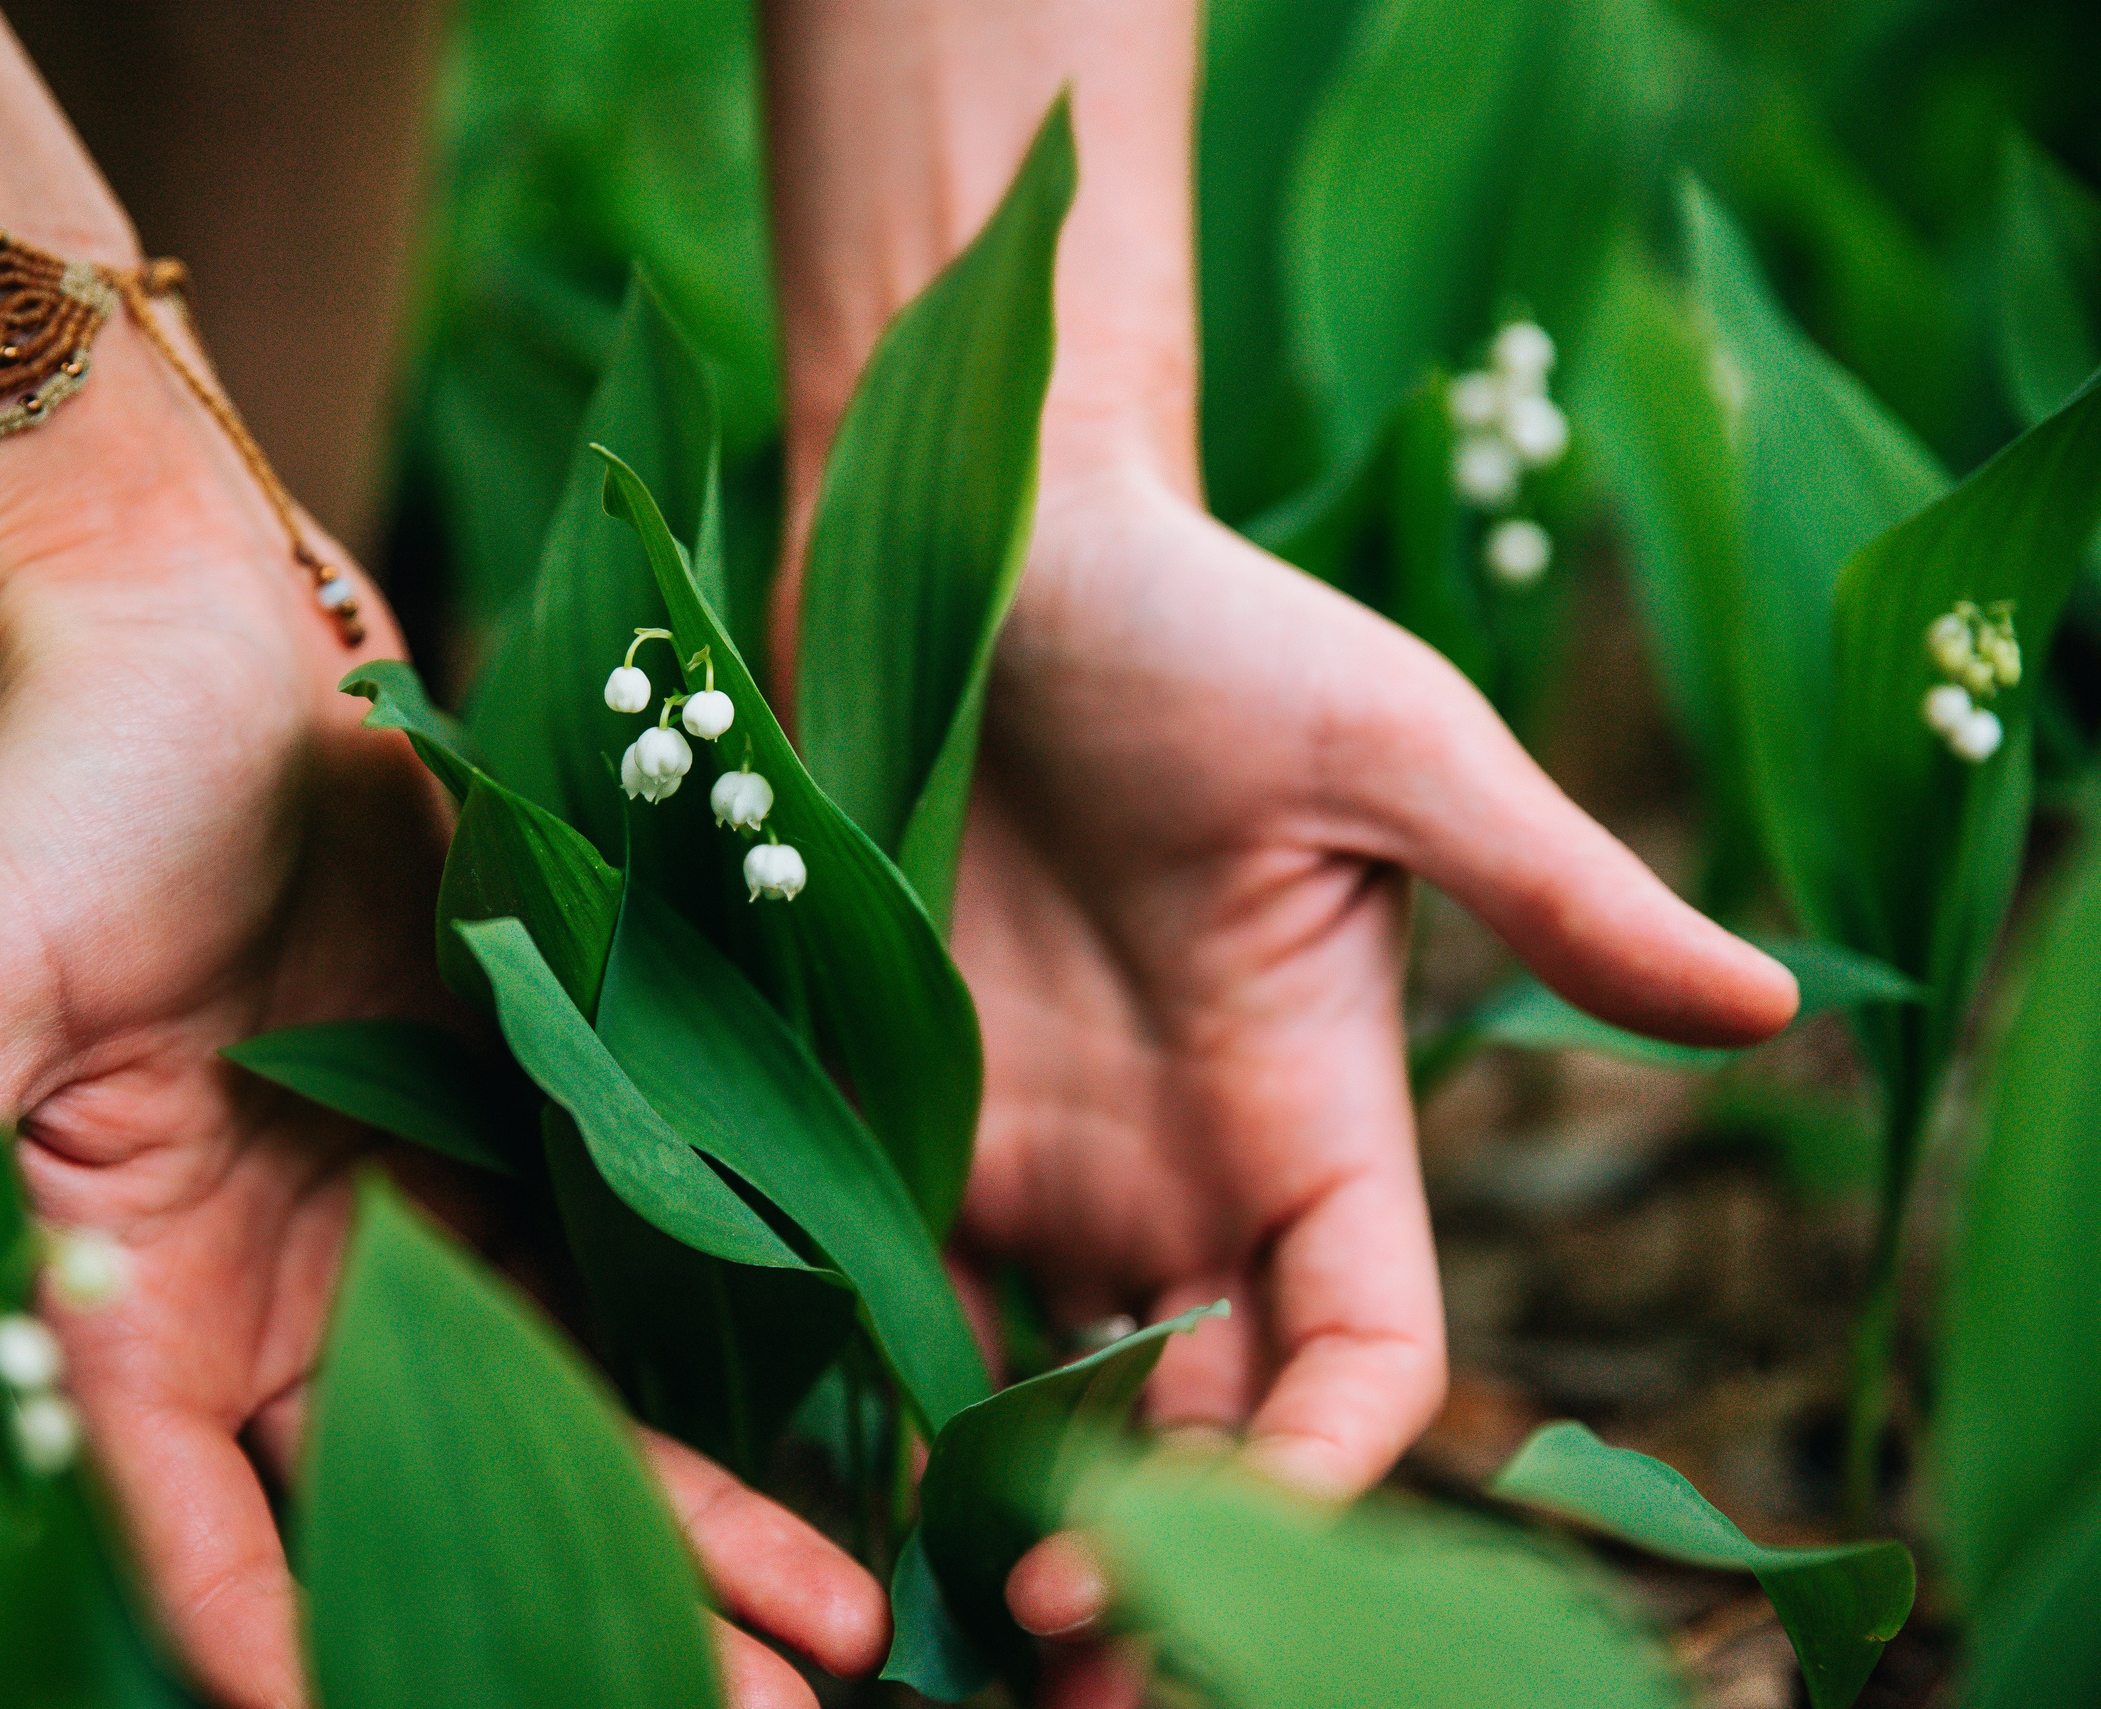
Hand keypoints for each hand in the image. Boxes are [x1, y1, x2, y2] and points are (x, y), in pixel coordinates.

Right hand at [0, 315, 885, 1708]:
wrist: (200, 651)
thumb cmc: (44, 807)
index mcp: (128, 1307)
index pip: (200, 1530)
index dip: (275, 1642)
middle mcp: (279, 1304)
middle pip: (419, 1509)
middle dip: (567, 1625)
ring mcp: (408, 1230)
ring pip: (553, 1422)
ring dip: (688, 1534)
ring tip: (827, 1645)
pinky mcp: (514, 1139)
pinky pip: (623, 1288)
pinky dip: (716, 1377)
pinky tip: (824, 1458)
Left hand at [947, 464, 1796, 1679]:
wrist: (989, 547)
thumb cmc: (1206, 625)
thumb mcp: (1390, 750)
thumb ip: (1551, 892)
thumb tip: (1770, 1003)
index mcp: (1318, 1119)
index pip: (1358, 1355)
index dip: (1318, 1475)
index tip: (1217, 1556)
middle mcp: (1187, 1176)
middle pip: (1205, 1427)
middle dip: (1161, 1560)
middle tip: (1068, 1679)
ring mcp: (1044, 1162)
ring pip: (1055, 1403)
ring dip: (1017, 1522)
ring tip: (952, 1644)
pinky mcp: (906, 1122)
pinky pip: (902, 1305)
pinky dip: (885, 1408)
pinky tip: (833, 1489)